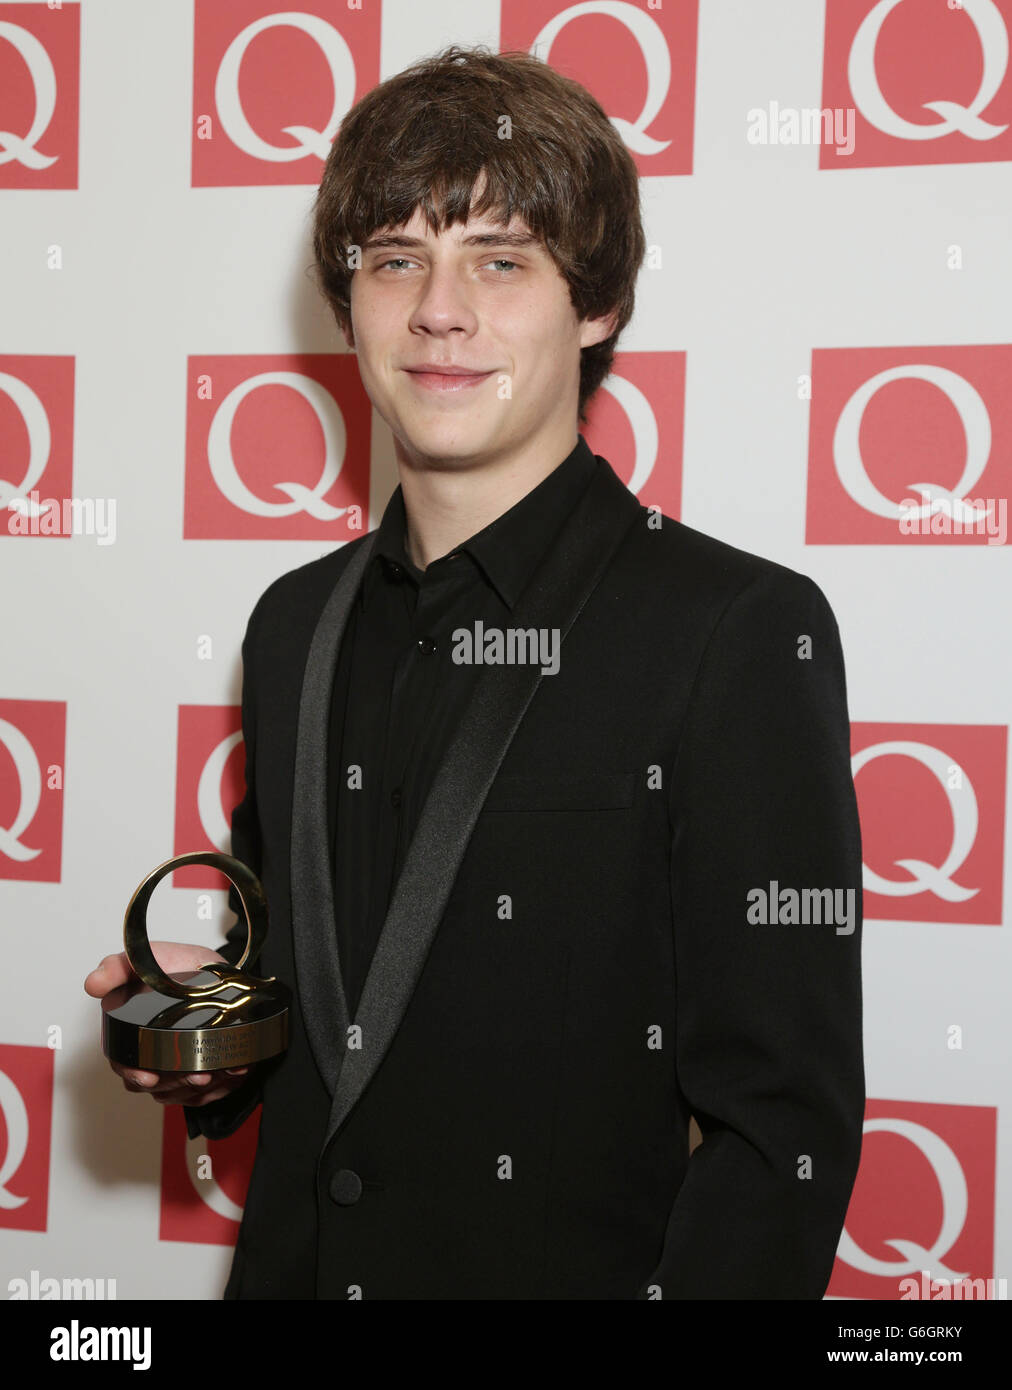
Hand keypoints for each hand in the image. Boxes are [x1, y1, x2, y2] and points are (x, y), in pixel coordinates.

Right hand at [84, 942, 252, 1105]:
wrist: (217, 968)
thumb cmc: (179, 965)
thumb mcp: (150, 958)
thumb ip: (118, 968)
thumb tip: (93, 984)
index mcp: (134, 1033)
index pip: (124, 1064)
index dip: (134, 1074)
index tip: (149, 1078)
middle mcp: (153, 1052)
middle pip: (155, 1084)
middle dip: (176, 1083)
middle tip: (196, 1074)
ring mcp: (178, 1064)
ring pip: (181, 1092)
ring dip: (199, 1086)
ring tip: (216, 1072)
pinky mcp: (202, 1069)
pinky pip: (209, 1091)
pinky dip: (222, 1084)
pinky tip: (233, 1070)